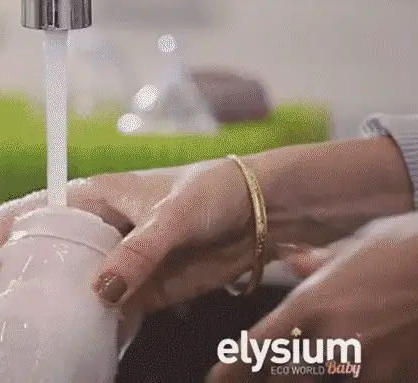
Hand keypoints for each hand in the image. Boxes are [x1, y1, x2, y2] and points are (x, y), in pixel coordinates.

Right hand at [0, 158, 260, 313]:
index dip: (0, 239)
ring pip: (71, 290)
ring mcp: (116, 264)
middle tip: (11, 311)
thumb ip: (139, 252)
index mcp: (88, 198)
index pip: (27, 213)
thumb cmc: (212, 191)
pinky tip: (89, 344)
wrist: (263, 213)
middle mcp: (94, 231)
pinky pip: (108, 315)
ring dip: (57, 311)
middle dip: (21, 283)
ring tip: (41, 334)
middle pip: (41, 257)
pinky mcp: (140, 292)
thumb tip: (101, 292)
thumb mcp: (172, 216)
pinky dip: (97, 330)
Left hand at [207, 212, 417, 381]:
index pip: (259, 345)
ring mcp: (368, 363)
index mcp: (312, 304)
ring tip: (343, 348)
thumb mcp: (355, 247)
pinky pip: (369, 379)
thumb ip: (317, 262)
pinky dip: (365, 370)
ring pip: (327, 380)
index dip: (234, 368)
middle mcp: (333, 339)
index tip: (217, 379)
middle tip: (273, 372)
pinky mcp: (400, 376)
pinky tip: (376, 352)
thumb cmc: (408, 247)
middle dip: (278, 377)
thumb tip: (290, 257)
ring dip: (325, 372)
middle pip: (287, 377)